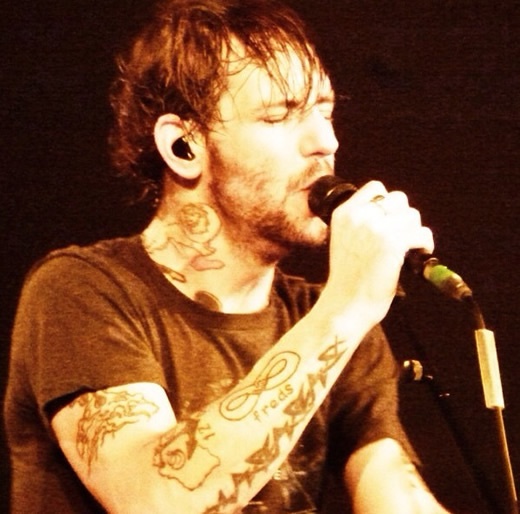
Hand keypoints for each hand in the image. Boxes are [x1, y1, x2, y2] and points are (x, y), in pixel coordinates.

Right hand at [323, 180, 433, 325]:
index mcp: (343, 213)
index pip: (375, 188)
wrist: (346, 304)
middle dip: (403, 217)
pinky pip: (421, 233)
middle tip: (401, 237)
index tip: (390, 221)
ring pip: (412, 215)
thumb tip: (391, 212)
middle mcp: (359, 216)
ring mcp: (376, 228)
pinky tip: (418, 255)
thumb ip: (360, 222)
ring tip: (408, 248)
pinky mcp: (393, 242)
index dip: (387, 203)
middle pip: (398, 199)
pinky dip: (425, 244)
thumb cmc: (347, 278)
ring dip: (414, 232)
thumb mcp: (344, 240)